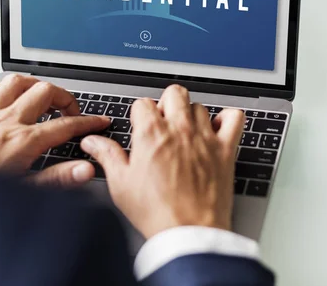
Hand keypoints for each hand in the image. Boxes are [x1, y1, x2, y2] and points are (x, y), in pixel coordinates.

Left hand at [0, 75, 110, 187]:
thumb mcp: (26, 190)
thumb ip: (59, 179)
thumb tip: (85, 170)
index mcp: (25, 141)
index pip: (66, 126)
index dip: (89, 122)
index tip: (99, 121)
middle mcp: (8, 122)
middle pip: (44, 92)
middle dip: (64, 97)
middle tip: (71, 110)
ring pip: (14, 83)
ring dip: (31, 85)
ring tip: (42, 94)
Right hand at [81, 84, 244, 238]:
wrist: (188, 233)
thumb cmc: (156, 212)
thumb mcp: (121, 185)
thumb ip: (108, 156)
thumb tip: (93, 142)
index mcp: (151, 134)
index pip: (143, 103)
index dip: (140, 114)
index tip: (141, 127)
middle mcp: (179, 130)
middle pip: (174, 93)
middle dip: (167, 103)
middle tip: (164, 124)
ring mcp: (204, 138)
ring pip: (200, 106)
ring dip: (192, 115)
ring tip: (187, 133)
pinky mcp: (225, 149)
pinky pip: (234, 118)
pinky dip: (228, 118)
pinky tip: (218, 128)